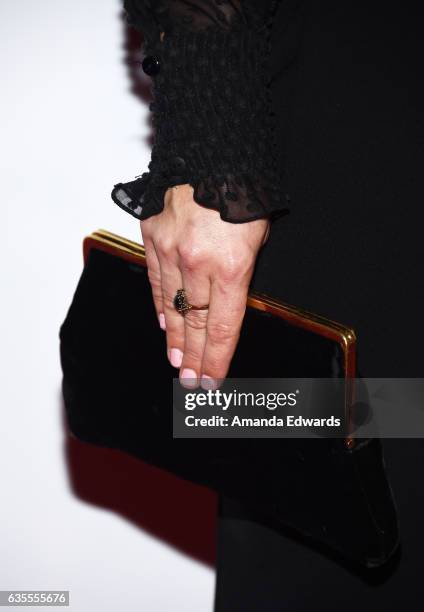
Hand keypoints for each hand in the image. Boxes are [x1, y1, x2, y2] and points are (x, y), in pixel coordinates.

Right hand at [141, 184, 268, 388]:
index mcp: (232, 266)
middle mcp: (197, 263)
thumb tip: (226, 308)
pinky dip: (158, 304)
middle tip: (191, 381)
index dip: (216, 359)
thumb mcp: (259, 237)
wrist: (214, 149)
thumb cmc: (243, 190)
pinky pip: (154, 279)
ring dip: (173, 337)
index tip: (211, 380)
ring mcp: (170, 249)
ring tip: (175, 360)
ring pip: (169, 306)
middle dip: (193, 357)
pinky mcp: (152, 235)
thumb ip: (241, 276)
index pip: (221, 327)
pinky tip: (161, 323)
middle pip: (193, 323)